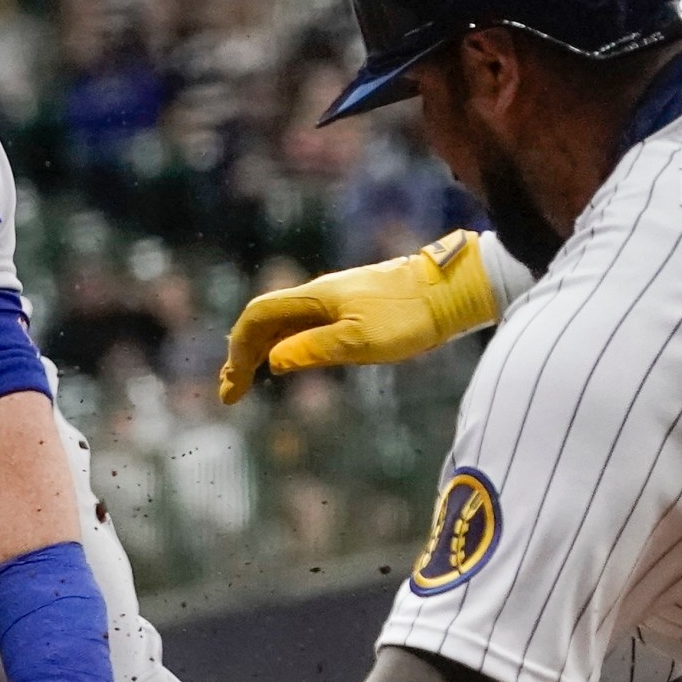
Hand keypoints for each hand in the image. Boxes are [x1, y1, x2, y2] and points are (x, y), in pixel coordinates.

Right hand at [218, 229, 499, 403]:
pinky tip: (287, 362)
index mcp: (314, 298)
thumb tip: (273, 361)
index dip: (238, 347)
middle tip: (231, 391)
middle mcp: (318, 296)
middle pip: (265, 320)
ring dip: (261, 351)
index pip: (258, 315)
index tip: (232, 382)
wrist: (450, 290)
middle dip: (241, 353)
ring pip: (284, 324)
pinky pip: (303, 326)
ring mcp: (334, 301)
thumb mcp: (360, 341)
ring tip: (247, 380)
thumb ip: (314, 349)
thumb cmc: (408, 316)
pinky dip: (285, 346)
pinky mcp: (351, 309)